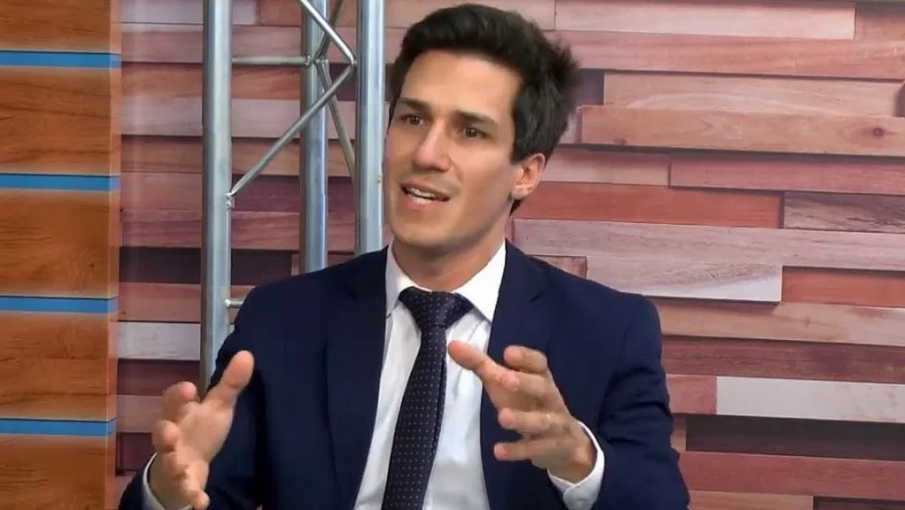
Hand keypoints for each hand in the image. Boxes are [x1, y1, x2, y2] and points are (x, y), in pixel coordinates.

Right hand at [148, 350, 253, 509]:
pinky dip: (193, 495)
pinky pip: (185, 490)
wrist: (184, 467)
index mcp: (180, 414)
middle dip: (163, 432)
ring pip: (167, 462)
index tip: (187, 388)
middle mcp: (172, 437)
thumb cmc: (199, 430)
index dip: (177, 395)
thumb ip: (230, 383)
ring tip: (180, 466)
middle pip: (160, 432)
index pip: (172, 401)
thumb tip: (247, 353)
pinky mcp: (182, 483)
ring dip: (173, 464)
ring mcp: (173, 461)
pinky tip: (202, 502)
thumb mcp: (216, 407)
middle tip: (169, 432)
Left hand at [448, 341, 594, 481]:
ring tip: (502, 418)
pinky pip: (535, 449)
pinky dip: (517, 451)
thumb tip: (452, 345)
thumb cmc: (528, 404)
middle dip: (525, 383)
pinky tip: (498, 451)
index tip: (508, 353)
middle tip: (506, 379)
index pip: (538, 363)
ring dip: (523, 419)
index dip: (526, 358)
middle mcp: (550, 399)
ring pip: (542, 421)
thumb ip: (481, 365)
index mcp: (540, 378)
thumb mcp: (506, 385)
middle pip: (542, 388)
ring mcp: (554, 424)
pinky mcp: (551, 448)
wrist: (564, 444)